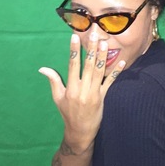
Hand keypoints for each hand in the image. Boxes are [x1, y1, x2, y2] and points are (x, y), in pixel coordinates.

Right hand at [39, 33, 125, 152]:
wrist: (80, 132)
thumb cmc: (67, 113)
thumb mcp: (57, 97)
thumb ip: (53, 81)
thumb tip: (42, 68)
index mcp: (70, 88)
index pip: (72, 65)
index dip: (74, 50)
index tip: (74, 37)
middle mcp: (82, 89)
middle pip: (87, 65)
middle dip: (91, 48)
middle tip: (94, 34)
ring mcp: (94, 93)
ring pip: (99, 71)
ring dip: (102, 57)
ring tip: (105, 43)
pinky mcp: (103, 97)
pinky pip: (110, 82)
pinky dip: (116, 72)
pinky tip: (122, 62)